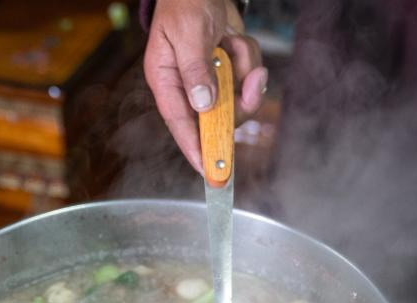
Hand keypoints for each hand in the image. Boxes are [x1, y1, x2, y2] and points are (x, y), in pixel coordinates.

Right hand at [144, 0, 266, 173]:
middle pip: (218, 117)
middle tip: (249, 80)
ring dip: (245, 71)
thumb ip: (195, 69)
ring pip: (238, 98)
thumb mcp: (188, 34)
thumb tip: (203, 105)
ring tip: (235, 44)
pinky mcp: (229, 72)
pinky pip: (248, 78)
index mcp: (167, 81)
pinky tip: (236, 39)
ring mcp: (211, 80)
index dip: (196, 149)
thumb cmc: (185, 4)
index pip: (180, 123)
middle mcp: (188, 86)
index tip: (211, 172)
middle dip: (238, 100)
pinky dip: (249, 58)